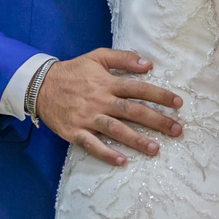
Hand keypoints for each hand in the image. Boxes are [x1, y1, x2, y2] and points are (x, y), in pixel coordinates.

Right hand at [36, 49, 182, 165]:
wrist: (39, 85)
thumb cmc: (73, 71)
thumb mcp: (97, 56)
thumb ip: (123, 58)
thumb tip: (148, 63)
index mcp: (108, 83)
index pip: (139, 89)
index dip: (160, 95)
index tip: (178, 103)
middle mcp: (101, 101)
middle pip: (133, 112)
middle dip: (157, 121)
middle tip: (177, 130)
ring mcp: (88, 118)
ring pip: (116, 130)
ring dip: (136, 140)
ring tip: (155, 149)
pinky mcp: (75, 132)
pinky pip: (92, 145)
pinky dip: (106, 153)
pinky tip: (122, 161)